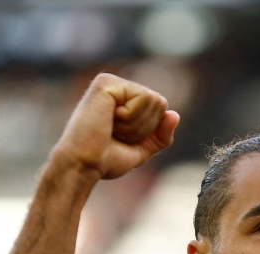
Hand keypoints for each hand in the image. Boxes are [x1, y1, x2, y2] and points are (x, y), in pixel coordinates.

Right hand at [52, 73, 179, 179]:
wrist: (84, 166)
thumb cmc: (105, 159)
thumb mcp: (141, 150)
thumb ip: (160, 136)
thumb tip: (175, 115)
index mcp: (124, 101)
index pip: (160, 109)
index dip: (148, 131)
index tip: (122, 138)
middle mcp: (118, 87)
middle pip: (160, 103)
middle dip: (143, 128)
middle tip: (115, 134)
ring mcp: (112, 83)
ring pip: (154, 100)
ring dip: (135, 125)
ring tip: (110, 128)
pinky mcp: (106, 82)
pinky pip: (143, 97)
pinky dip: (130, 117)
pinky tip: (107, 120)